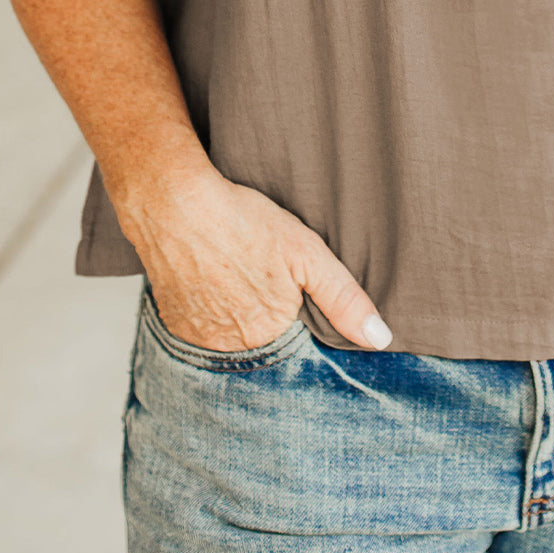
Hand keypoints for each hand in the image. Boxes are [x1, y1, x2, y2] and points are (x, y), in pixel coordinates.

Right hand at [118, 165, 393, 351]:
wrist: (173, 204)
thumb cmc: (243, 222)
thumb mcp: (307, 253)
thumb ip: (344, 299)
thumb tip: (380, 339)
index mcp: (271, 334)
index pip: (297, 342)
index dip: (297, 313)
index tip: (288, 286)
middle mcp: (233, 349)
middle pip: (264, 342)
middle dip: (269, 316)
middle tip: (258, 272)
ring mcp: (200, 340)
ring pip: (232, 338)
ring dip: (238, 316)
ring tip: (237, 274)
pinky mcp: (174, 326)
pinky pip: (202, 330)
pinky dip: (209, 311)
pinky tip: (213, 280)